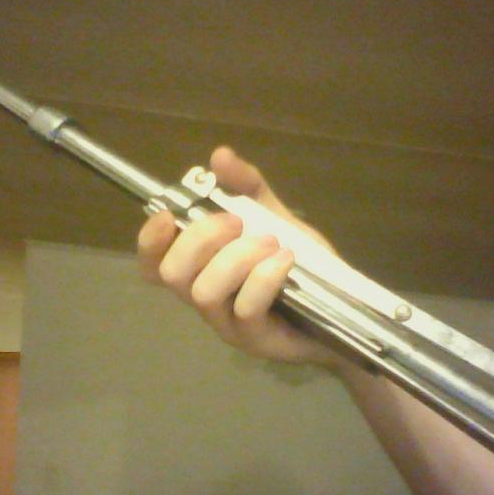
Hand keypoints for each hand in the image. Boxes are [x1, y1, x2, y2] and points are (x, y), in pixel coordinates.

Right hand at [137, 146, 336, 364]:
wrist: (343, 308)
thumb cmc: (300, 265)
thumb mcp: (274, 217)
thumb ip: (247, 188)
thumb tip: (219, 155)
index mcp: (200, 269)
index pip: (152, 263)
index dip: (150, 239)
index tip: (171, 214)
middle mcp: (205, 297)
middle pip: (171, 273)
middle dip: (201, 238)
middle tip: (238, 222)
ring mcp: (227, 323)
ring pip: (204, 291)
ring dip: (236, 258)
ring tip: (270, 242)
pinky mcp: (255, 339)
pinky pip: (246, 308)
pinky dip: (264, 277)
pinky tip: (286, 260)